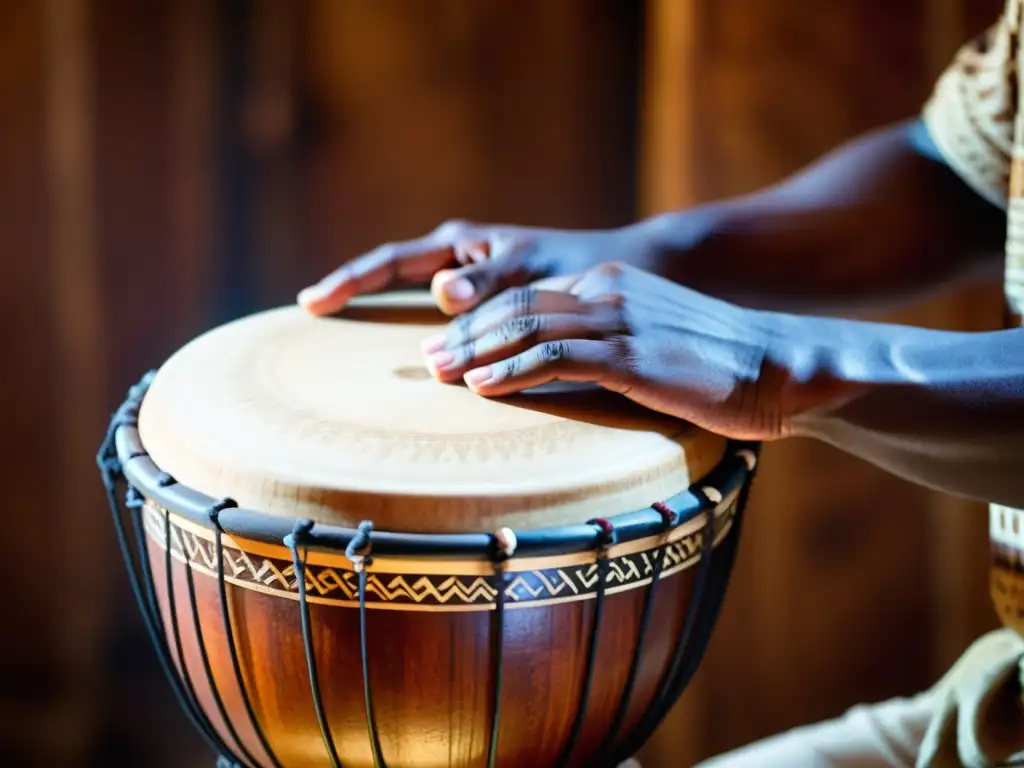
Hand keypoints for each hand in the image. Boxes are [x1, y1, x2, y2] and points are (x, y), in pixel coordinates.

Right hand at [296, 219, 651, 315]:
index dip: (350, 280)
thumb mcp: (532, 268)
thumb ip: (489, 279)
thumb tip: (441, 293)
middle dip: (351, 289)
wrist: (614, 272)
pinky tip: (409, 356)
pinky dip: (420, 333)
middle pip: (389, 273)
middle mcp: (456, 258)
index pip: (390, 260)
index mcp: (461, 244)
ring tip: (341, 338)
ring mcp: (466, 281)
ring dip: (379, 312)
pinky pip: (439, 319)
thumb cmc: (577, 266)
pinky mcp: (482, 304)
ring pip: (410, 298)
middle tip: (309, 309)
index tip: (311, 302)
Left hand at [419, 258, 789, 440]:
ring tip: (439, 373)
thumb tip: (567, 374)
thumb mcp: (653, 343)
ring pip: (525, 328)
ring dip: (475, 352)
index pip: (528, 297)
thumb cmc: (718, 364)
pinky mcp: (630, 354)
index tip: (449, 343)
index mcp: (609, 283)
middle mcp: (607, 291)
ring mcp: (618, 320)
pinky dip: (512, 371)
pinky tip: (483, 386)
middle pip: (515, 306)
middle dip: (464, 333)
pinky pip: (555, 358)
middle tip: (427, 359)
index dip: (481, 320)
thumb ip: (608, 347)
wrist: (777, 364)